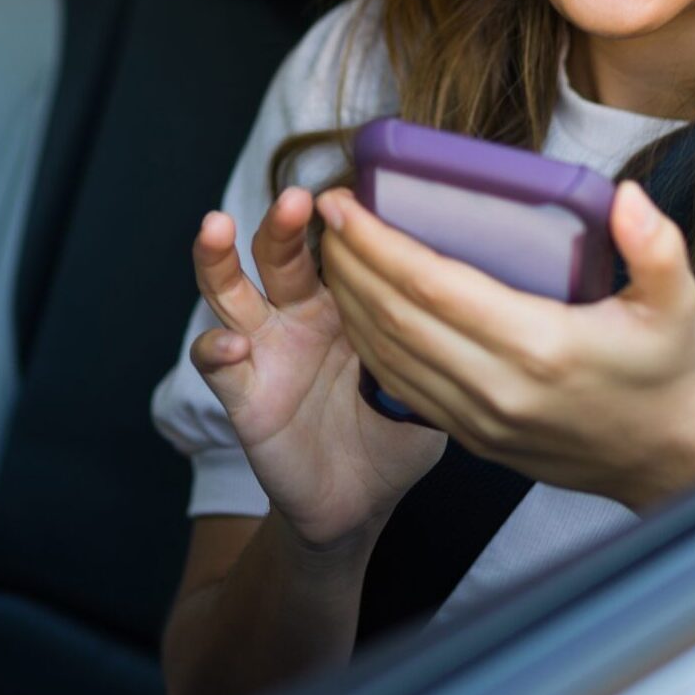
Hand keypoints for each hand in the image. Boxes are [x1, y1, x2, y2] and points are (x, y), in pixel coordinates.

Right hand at [188, 190, 443, 549]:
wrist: (361, 500)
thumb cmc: (397, 433)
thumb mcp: (425, 381)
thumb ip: (433, 344)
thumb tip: (477, 302)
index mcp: (346, 301)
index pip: (334, 247)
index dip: (339, 221)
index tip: (353, 194)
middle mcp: (299, 313)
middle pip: (278, 254)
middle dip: (281, 223)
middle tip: (295, 200)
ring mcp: (265, 348)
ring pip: (229, 290)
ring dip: (218, 257)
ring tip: (216, 227)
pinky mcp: (242, 391)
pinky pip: (217, 363)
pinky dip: (217, 349)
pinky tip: (233, 345)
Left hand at [316, 181, 694, 512]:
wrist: (671, 462)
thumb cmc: (670, 373)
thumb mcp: (679, 302)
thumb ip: (656, 245)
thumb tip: (626, 196)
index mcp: (539, 347)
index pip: (431, 286)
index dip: (378, 242)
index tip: (345, 202)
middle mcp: (497, 388)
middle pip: (394, 318)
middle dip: (349, 262)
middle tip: (327, 216)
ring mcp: (480, 420)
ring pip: (387, 356)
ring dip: (349, 302)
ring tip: (334, 253)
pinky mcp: (474, 439)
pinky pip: (402, 387)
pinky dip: (370, 344)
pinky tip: (359, 310)